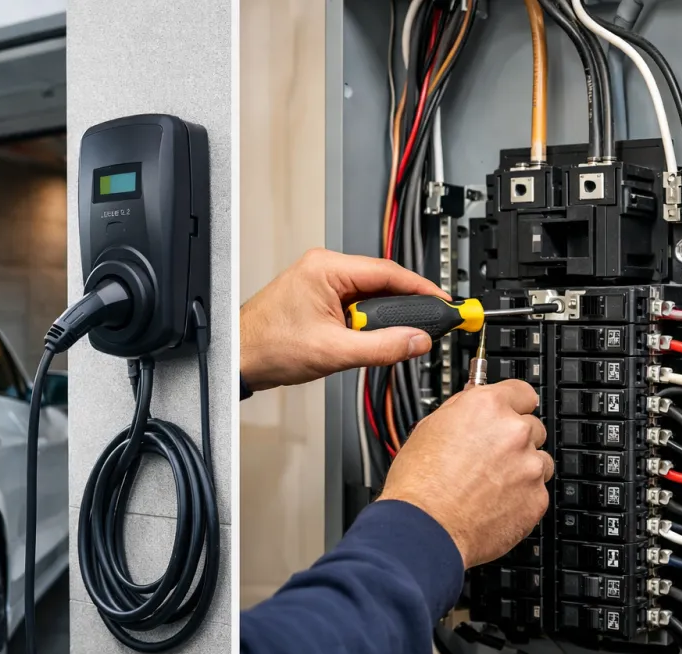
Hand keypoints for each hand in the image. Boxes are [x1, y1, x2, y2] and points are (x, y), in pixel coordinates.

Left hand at [240, 248, 449, 390]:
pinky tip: (372, 337)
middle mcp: (323, 268)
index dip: (420, 289)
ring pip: (369, 295)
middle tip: (429, 325)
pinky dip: (368, 321)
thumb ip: (381, 347)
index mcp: (326, 268)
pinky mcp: (318, 297)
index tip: (443, 303)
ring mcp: (320, 282)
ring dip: (384, 316)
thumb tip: (415, 341)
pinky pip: (355, 304)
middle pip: (381, 282)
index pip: (388, 272)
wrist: (238, 358)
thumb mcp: (334, 351)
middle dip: (405, 305)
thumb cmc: (268, 347)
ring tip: (398, 337)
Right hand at [378, 380, 553, 568]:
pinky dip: (521, 497)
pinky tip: (493, 503)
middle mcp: (514, 432)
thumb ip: (461, 410)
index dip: (513, 404)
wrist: (424, 529)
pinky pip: (537, 492)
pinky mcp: (537, 499)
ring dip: (521, 469)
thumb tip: (473, 400)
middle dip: (514, 440)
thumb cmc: (418, 483)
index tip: (510, 412)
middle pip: (532, 427)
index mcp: (487, 407)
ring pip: (538, 460)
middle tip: (489, 457)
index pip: (522, 392)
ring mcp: (529, 466)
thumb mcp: (428, 429)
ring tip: (490, 484)